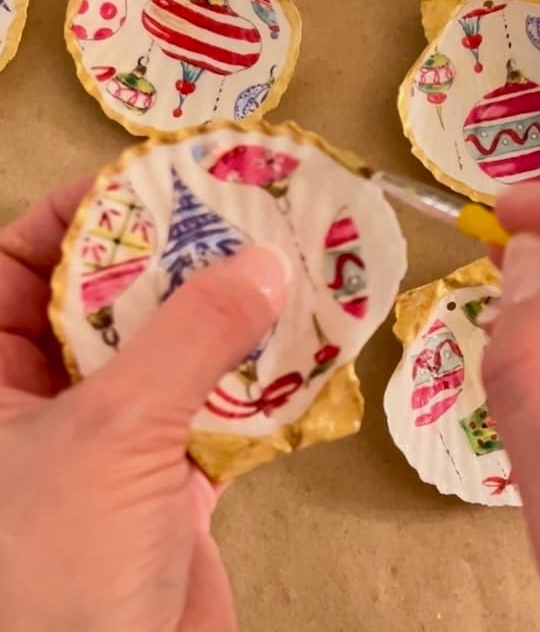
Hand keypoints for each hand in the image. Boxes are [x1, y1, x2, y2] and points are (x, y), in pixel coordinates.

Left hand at [0, 180, 288, 631]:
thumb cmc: (56, 573)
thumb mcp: (113, 434)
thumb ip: (189, 336)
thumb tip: (260, 262)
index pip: (19, 261)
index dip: (81, 213)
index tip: (155, 179)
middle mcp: (36, 401)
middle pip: (104, 297)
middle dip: (171, 254)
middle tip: (238, 208)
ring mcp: (104, 442)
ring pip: (164, 350)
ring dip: (221, 312)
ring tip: (281, 258)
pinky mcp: (164, 481)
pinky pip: (210, 406)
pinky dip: (253, 376)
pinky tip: (300, 341)